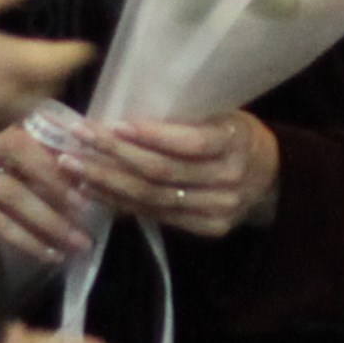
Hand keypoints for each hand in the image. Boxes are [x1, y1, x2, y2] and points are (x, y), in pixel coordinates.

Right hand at [0, 0, 90, 176]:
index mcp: (17, 65)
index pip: (61, 60)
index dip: (76, 52)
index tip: (85, 46)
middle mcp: (9, 100)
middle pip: (44, 91)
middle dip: (54, 77)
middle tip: (55, 63)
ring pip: (17, 113)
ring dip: (25, 99)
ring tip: (19, 84)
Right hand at [0, 125, 102, 271]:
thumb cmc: (19, 179)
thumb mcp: (40, 164)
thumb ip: (63, 158)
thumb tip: (96, 167)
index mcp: (10, 130)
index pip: (32, 132)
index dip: (57, 152)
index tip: (84, 180)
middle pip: (18, 154)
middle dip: (55, 183)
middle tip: (85, 209)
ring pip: (10, 193)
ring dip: (48, 220)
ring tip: (77, 243)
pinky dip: (27, 241)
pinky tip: (50, 255)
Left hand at [61, 113, 278, 241]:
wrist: (269, 175)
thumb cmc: (234, 133)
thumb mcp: (221, 114)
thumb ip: (183, 119)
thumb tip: (121, 119)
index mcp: (236, 142)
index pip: (191, 143)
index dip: (151, 136)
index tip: (113, 124)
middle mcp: (229, 181)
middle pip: (163, 173)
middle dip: (115, 156)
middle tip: (78, 141)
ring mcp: (219, 210)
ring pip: (153, 198)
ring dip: (108, 182)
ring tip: (75, 166)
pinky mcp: (208, 229)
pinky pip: (156, 216)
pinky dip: (122, 202)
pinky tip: (95, 190)